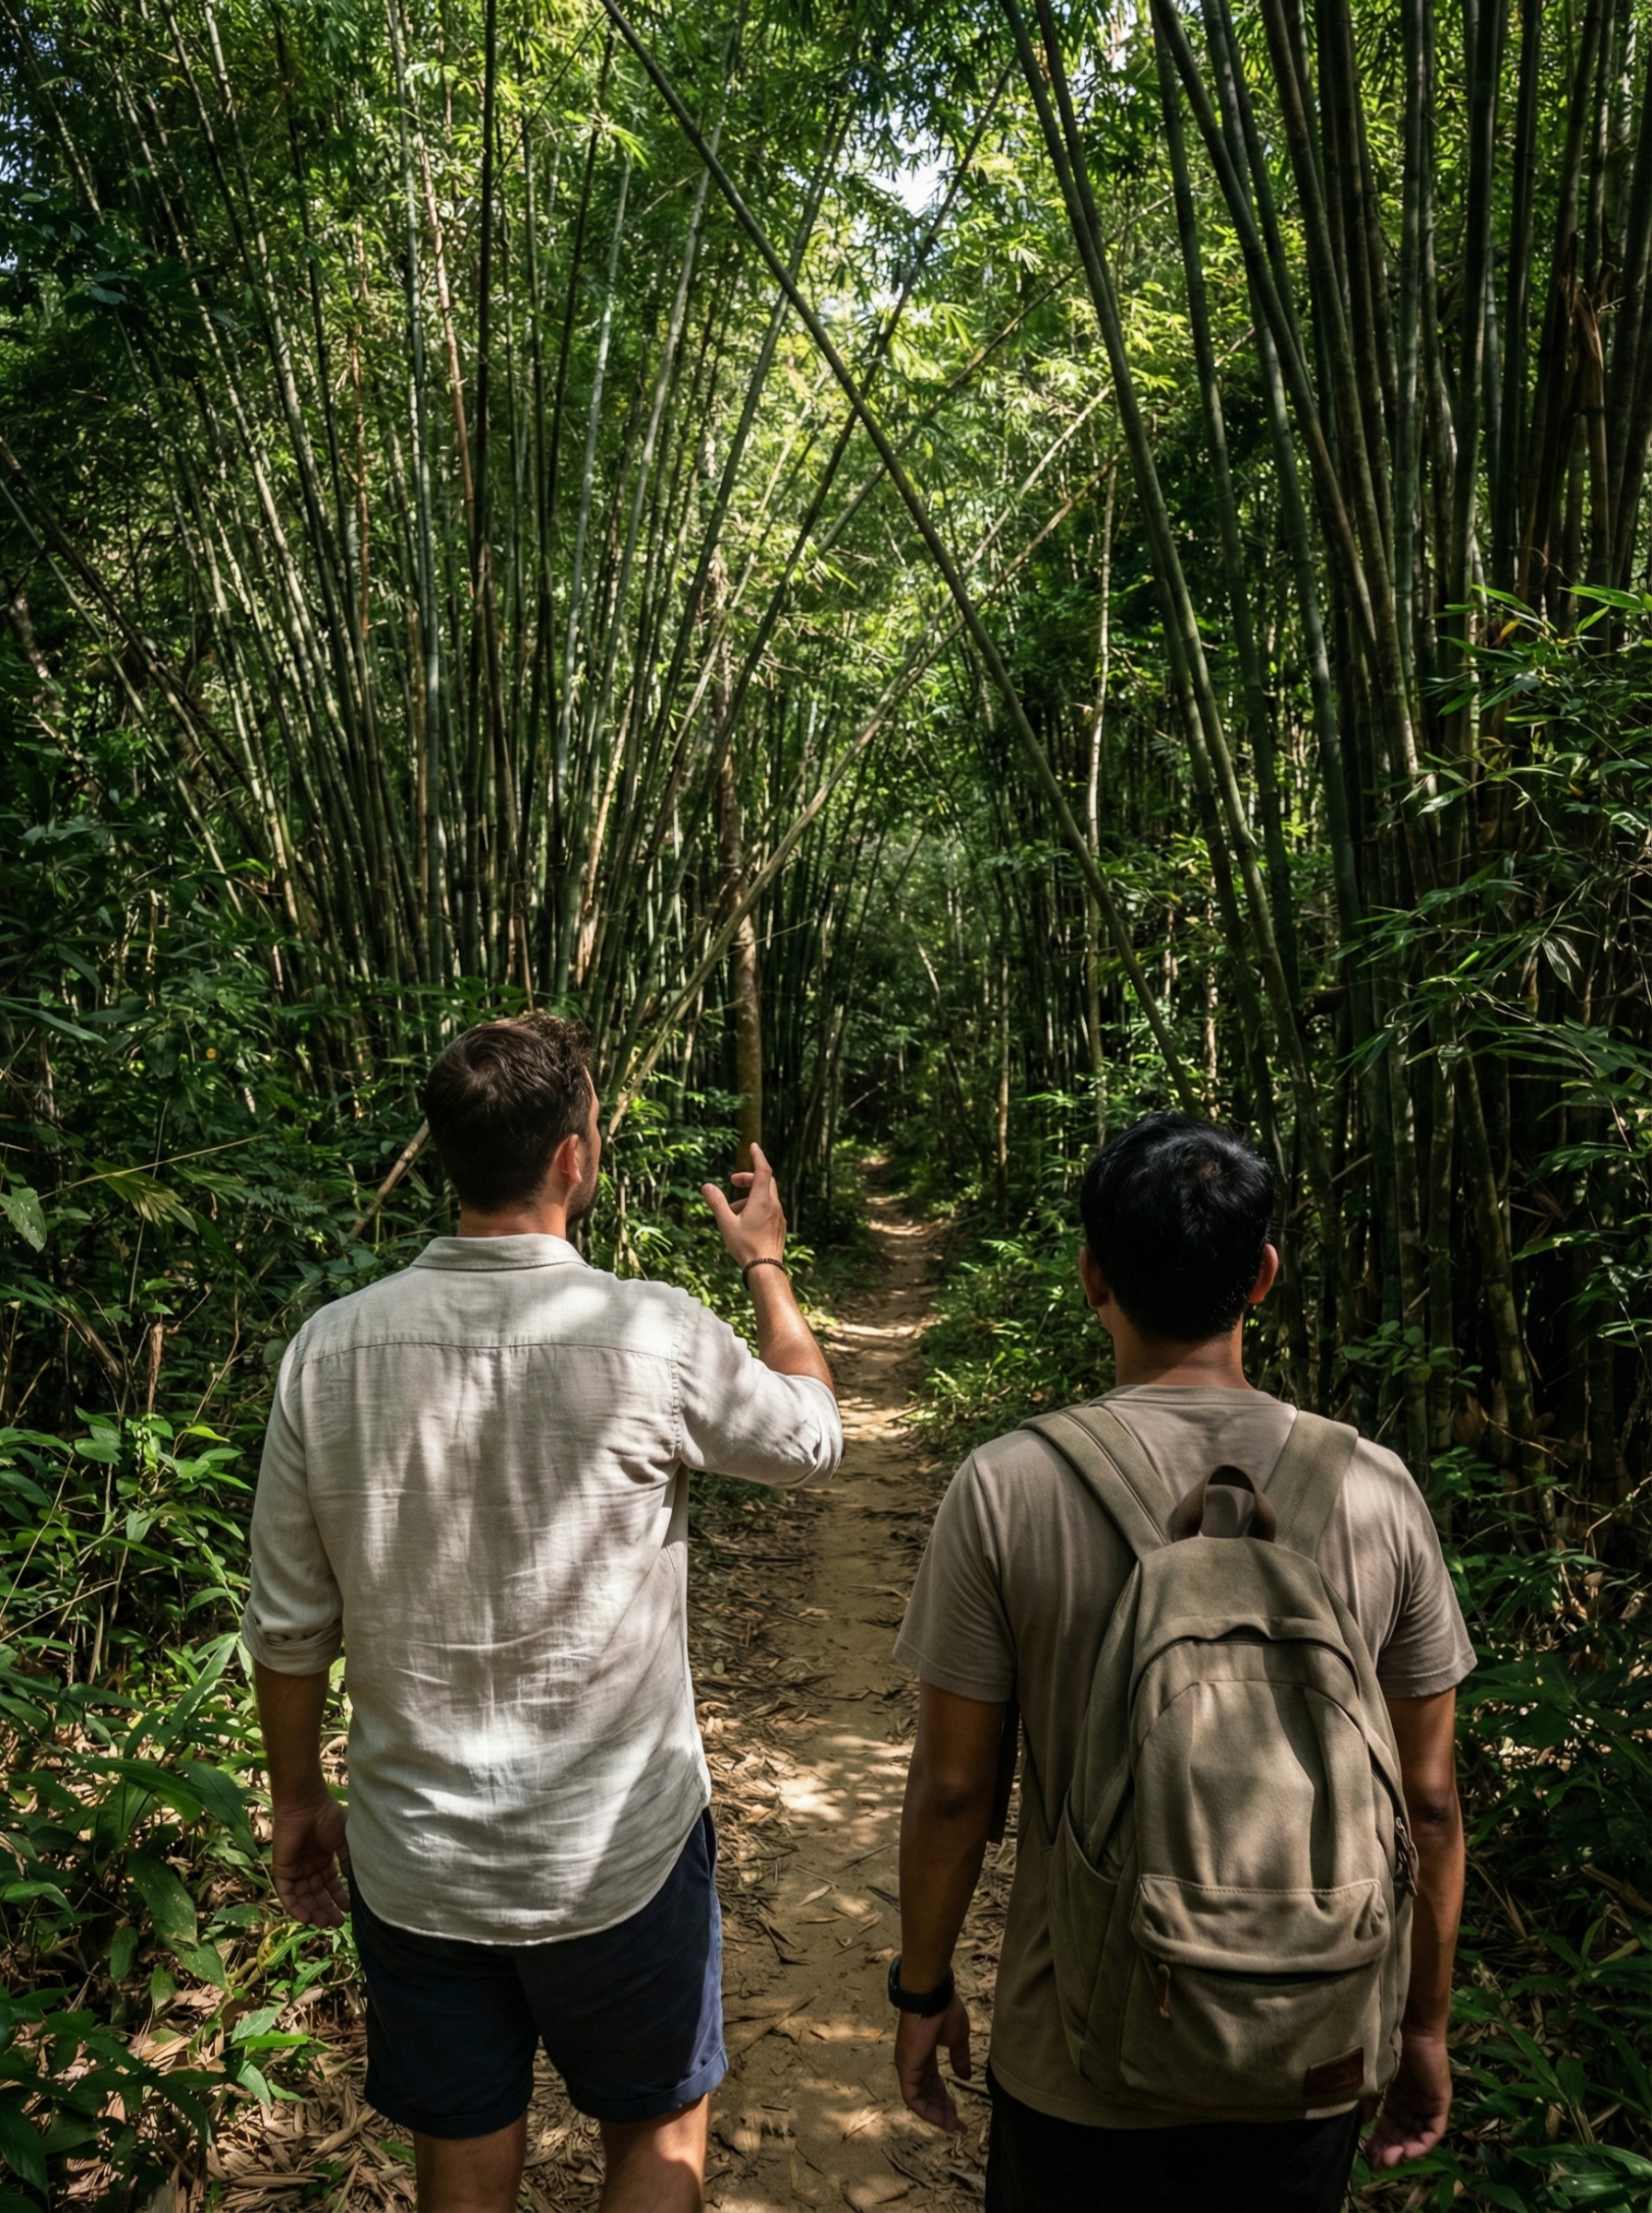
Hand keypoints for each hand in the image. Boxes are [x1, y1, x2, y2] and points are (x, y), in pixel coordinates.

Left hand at [271, 1791, 349, 1927]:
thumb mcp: (344, 1840)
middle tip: (336, 1923)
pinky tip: (306, 1917)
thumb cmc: (327, 1817)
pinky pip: (287, 1894)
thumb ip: (347, 1861)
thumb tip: (353, 1881)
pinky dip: (295, 1907)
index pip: (330, 1885)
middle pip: (317, 1895)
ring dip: (312, 1912)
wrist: (306, 1805)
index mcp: (323, 1859)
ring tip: (323, 1923)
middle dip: (326, 1909)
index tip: (349, 1910)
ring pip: (303, 1898)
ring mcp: (295, 1869)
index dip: (338, 1898)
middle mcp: (309, 1867)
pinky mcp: (282, 1870)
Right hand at [701, 1141, 786, 1271]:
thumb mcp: (726, 1223)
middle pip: (765, 1181)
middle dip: (749, 1177)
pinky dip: (757, 1207)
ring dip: (750, 1196)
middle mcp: (774, 1205)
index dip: (758, 1156)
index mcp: (762, 1200)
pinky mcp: (779, 1226)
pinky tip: (744, 1222)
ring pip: (766, 1196)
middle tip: (733, 1181)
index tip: (753, 1146)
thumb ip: (716, 1203)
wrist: (765, 1269)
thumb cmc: (745, 1246)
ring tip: (732, 1210)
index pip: (763, 1170)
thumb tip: (706, 1186)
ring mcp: (779, 1216)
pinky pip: (769, 1209)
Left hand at [894, 1995, 971, 2134]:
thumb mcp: (957, 2039)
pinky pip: (912, 2098)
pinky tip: (941, 2120)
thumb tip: (965, 2076)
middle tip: (958, 2126)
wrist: (932, 1997)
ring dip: (936, 2115)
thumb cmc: (945, 2012)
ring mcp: (908, 2066)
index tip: (960, 2114)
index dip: (946, 2100)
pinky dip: (925, 2111)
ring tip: (953, 2126)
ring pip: (920, 2100)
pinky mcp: (906, 2069)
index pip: (934, 2084)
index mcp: (925, 2055)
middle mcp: (914, 2063)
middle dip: (943, 2112)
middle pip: (928, 2094)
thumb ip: (960, 2058)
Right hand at [1366, 2027, 1451, 2168]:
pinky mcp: (1441, 2102)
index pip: (1388, 2125)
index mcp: (1396, 2094)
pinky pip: (1433, 2131)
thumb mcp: (1372, 2075)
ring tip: (1389, 2160)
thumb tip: (1357, 2122)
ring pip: (1417, 2136)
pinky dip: (1421, 2144)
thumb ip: (1367, 2098)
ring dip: (1403, 2151)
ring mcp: (1427, 2102)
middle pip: (1402, 2134)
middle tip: (1376, 2163)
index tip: (1365, 2155)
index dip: (1378, 2141)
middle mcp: (1413, 2101)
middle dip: (1389, 2150)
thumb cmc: (1387, 2040)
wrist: (1410, 2022)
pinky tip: (1407, 2151)